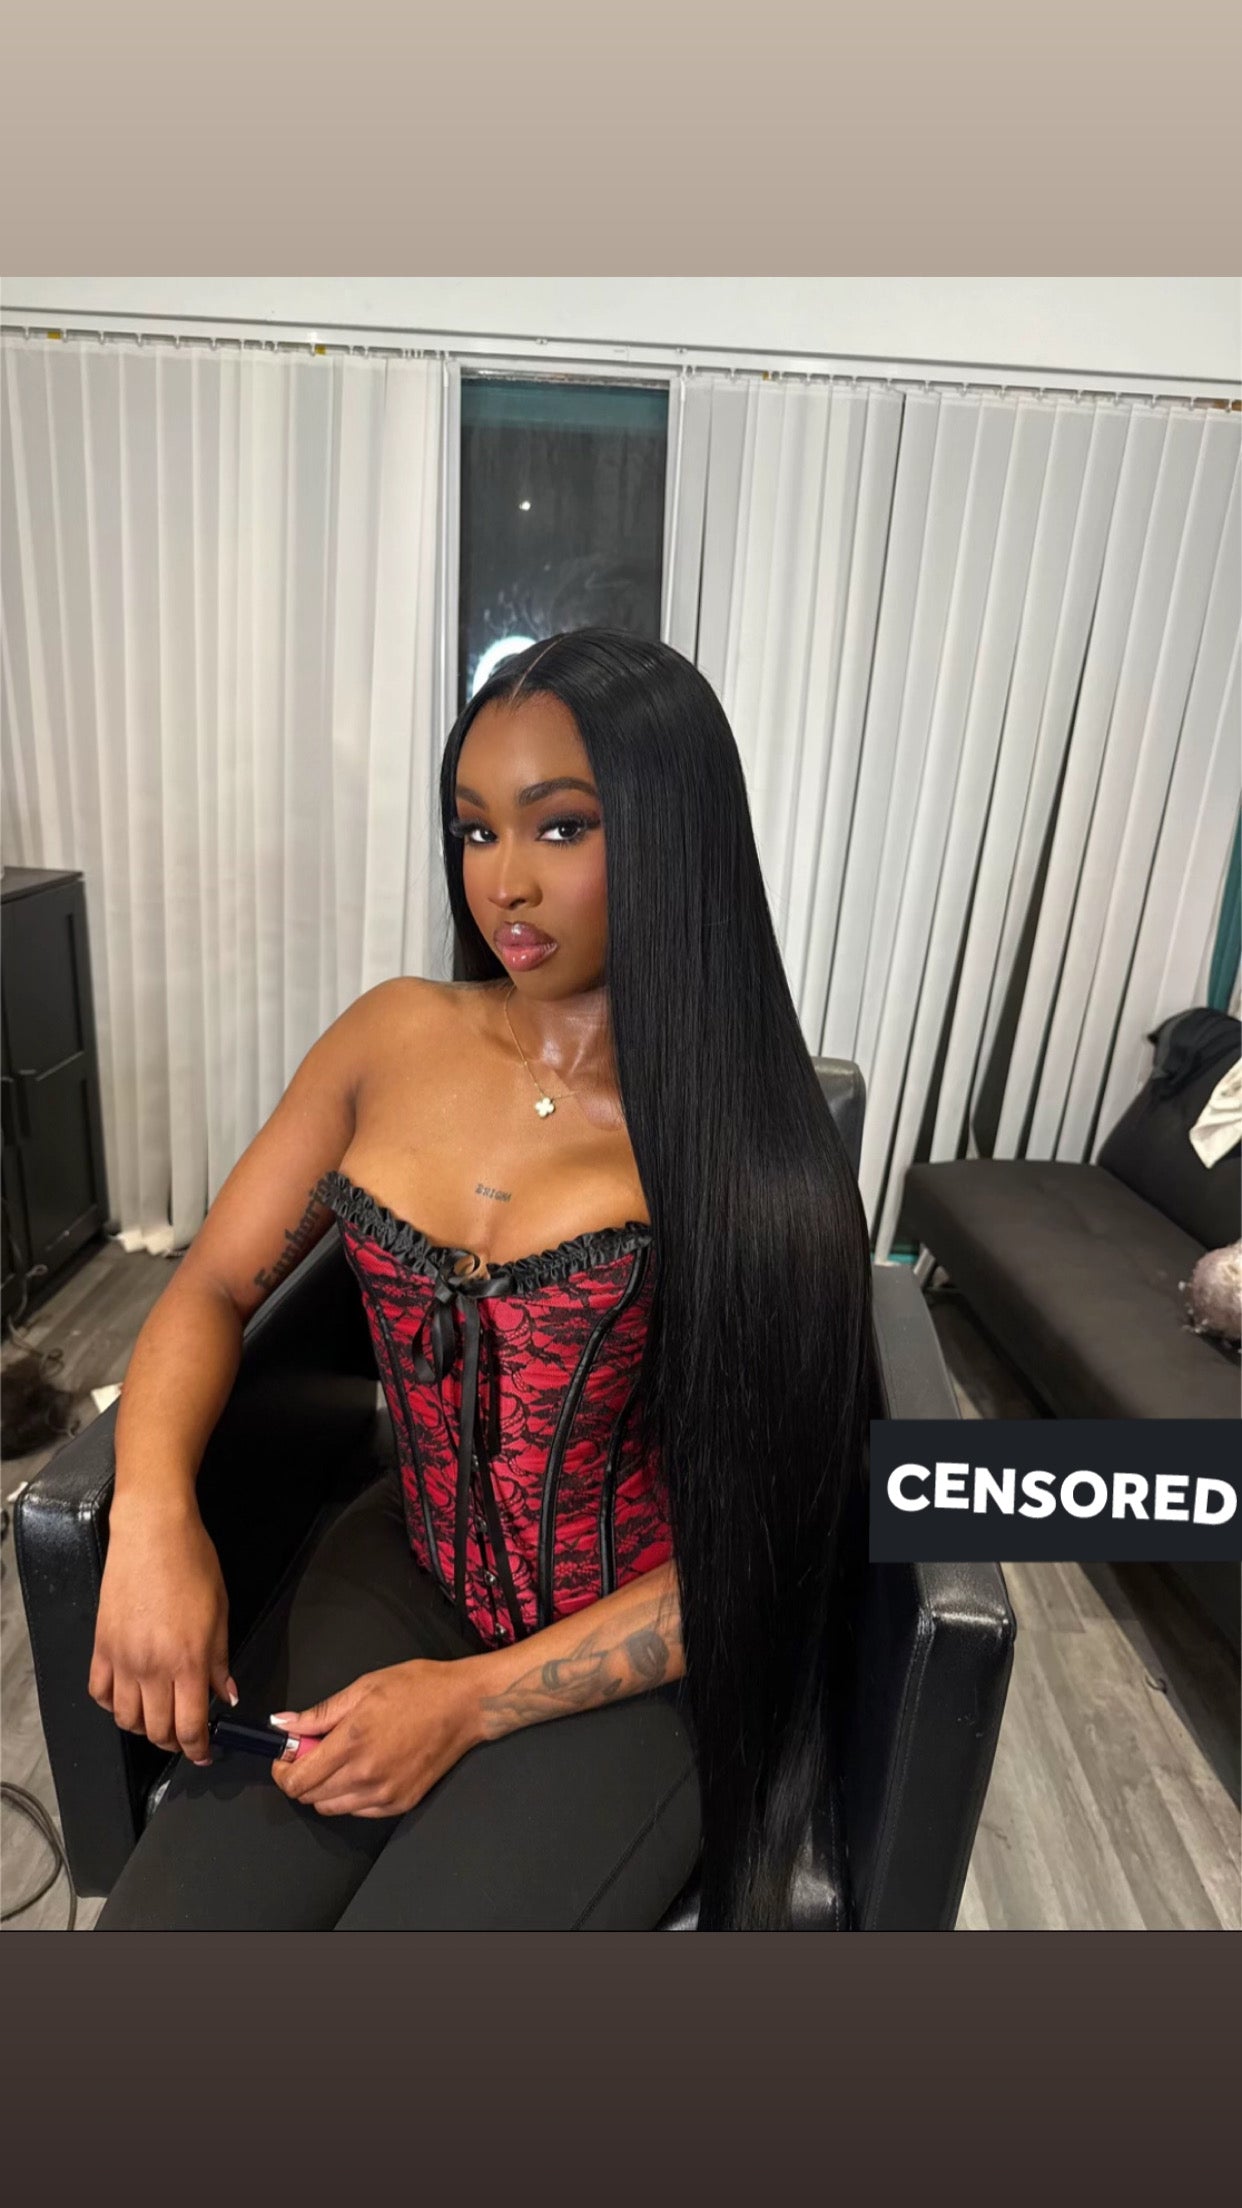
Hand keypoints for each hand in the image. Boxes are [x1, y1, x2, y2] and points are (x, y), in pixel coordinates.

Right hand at [89, 1502, 237, 1763]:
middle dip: (174, 1742)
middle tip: (186, 1736)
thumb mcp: (221, 1612)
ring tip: (159, 1719)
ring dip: (144, 1728)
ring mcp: (122, 1659)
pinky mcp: (101, 1647)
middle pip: (157, 1730)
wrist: (153, 1533)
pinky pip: (101, 1693)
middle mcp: (152, 1668)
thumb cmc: (193, 1564)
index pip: (191, 1726)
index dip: (198, 1749)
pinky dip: (114, 1704)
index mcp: (188, 1662)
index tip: (204, 1754)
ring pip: (127, 1720)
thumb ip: (220, 1661)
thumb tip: (226, 1696)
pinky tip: (129, 1696)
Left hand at [269, 1659, 485, 1818]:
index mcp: (352, 1742)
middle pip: (309, 1797)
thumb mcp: (363, 1688)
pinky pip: (358, 1811)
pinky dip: (350, 1796)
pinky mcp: (400, 1804)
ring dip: (324, 1789)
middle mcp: (365, 1775)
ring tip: (340, 1761)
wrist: (465, 1706)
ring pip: (331, 1808)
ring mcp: (384, 1794)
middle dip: (302, 1776)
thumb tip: (283, 1724)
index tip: (286, 1756)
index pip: (297, 1779)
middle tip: (314, 1752)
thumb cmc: (417, 1688)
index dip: (282, 1770)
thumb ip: (320, 1713)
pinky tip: (363, 1771)